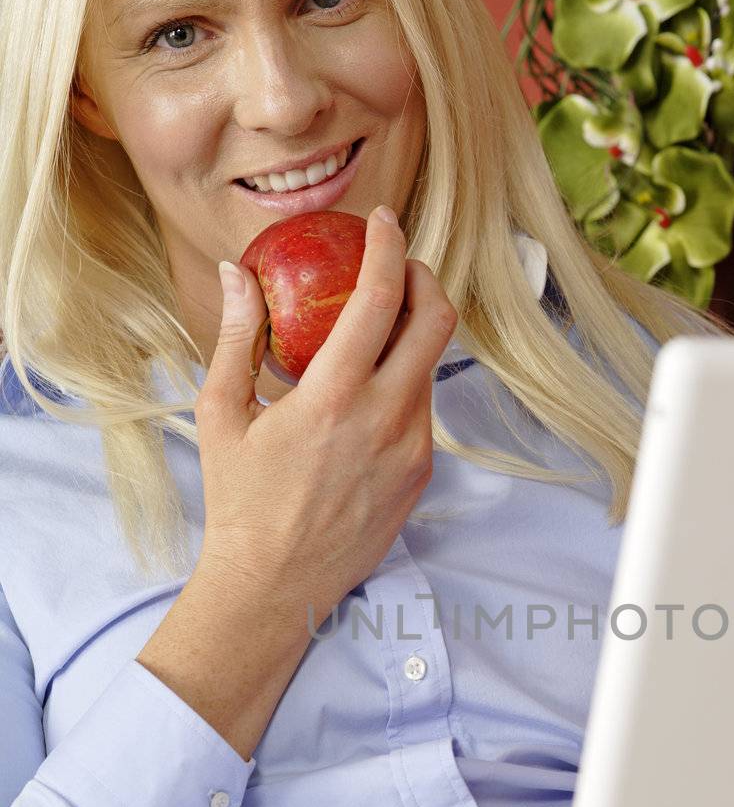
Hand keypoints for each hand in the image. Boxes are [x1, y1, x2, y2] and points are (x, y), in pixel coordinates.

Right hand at [197, 208, 457, 625]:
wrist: (274, 585)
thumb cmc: (240, 501)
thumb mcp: (223, 414)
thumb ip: (236, 337)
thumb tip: (235, 273)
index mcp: (335, 397)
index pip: (383, 298)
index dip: (389, 246)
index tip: (382, 220)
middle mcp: (386, 419)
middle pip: (438, 321)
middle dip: (423, 278)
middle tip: (396, 265)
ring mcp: (412, 450)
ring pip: (431, 367)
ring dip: (412, 333)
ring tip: (375, 326)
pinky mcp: (420, 475)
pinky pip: (422, 410)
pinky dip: (403, 382)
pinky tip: (368, 388)